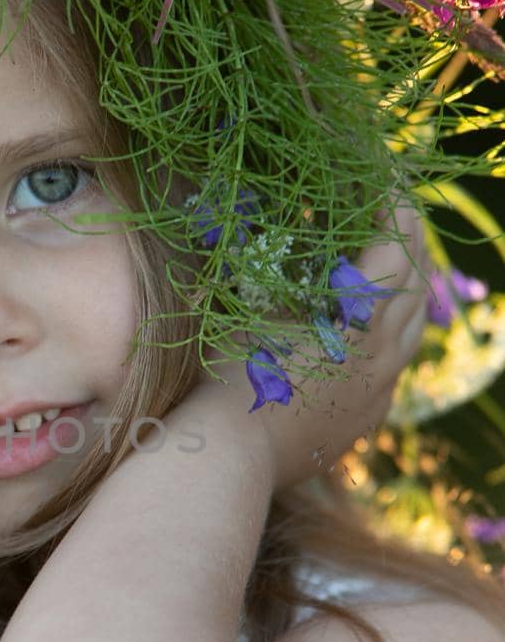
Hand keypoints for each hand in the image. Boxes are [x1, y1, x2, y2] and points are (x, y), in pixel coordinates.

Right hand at [190, 200, 433, 491]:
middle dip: (410, 246)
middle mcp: (381, 356)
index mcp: (358, 319)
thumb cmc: (225, 374)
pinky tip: (373, 337)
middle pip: (416, 290)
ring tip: (396, 270)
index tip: (386, 184)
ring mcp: (376, 393)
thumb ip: (267, 266)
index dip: (394, 211)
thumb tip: (260, 226)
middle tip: (396, 216)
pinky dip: (391, 340)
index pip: (395, 250)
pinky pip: (392, 372)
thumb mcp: (244, 306)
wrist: (225, 457)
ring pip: (412, 335)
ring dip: (408, 295)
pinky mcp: (363, 422)